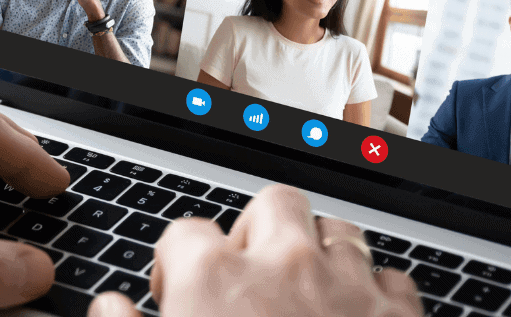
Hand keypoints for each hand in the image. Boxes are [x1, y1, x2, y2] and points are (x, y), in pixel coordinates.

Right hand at [88, 185, 421, 316]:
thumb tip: (109, 309)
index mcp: (215, 280)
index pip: (186, 233)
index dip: (177, 263)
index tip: (178, 291)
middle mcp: (284, 265)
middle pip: (273, 205)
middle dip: (260, 232)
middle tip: (250, 278)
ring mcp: (349, 285)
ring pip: (338, 230)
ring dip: (321, 253)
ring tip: (306, 295)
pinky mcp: (401, 316)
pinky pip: (390, 277)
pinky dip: (373, 293)